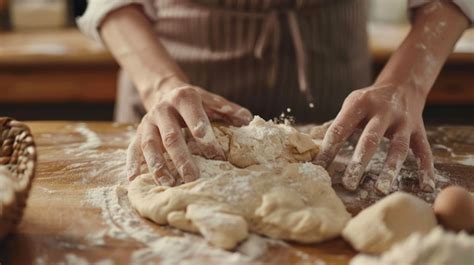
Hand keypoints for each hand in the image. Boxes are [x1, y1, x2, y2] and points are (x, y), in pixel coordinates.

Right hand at [126, 83, 252, 185]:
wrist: (165, 92)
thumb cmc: (194, 102)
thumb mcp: (211, 100)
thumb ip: (228, 110)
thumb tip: (248, 119)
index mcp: (183, 98)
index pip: (194, 115)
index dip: (204, 133)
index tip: (216, 155)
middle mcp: (162, 109)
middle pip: (171, 136)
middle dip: (182, 158)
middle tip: (193, 178)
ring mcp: (147, 122)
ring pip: (150, 145)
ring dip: (158, 165)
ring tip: (167, 183)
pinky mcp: (137, 133)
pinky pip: (132, 149)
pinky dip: (132, 164)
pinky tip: (134, 180)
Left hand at [315, 83, 434, 193]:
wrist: (403, 85)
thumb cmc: (369, 101)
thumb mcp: (350, 105)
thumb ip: (334, 124)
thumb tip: (309, 141)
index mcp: (360, 104)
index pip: (340, 128)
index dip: (329, 148)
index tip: (319, 168)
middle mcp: (383, 111)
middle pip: (371, 138)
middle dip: (359, 161)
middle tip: (349, 183)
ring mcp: (403, 121)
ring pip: (398, 147)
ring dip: (390, 168)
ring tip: (381, 189)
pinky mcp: (419, 129)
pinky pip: (424, 150)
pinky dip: (426, 168)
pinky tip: (425, 186)